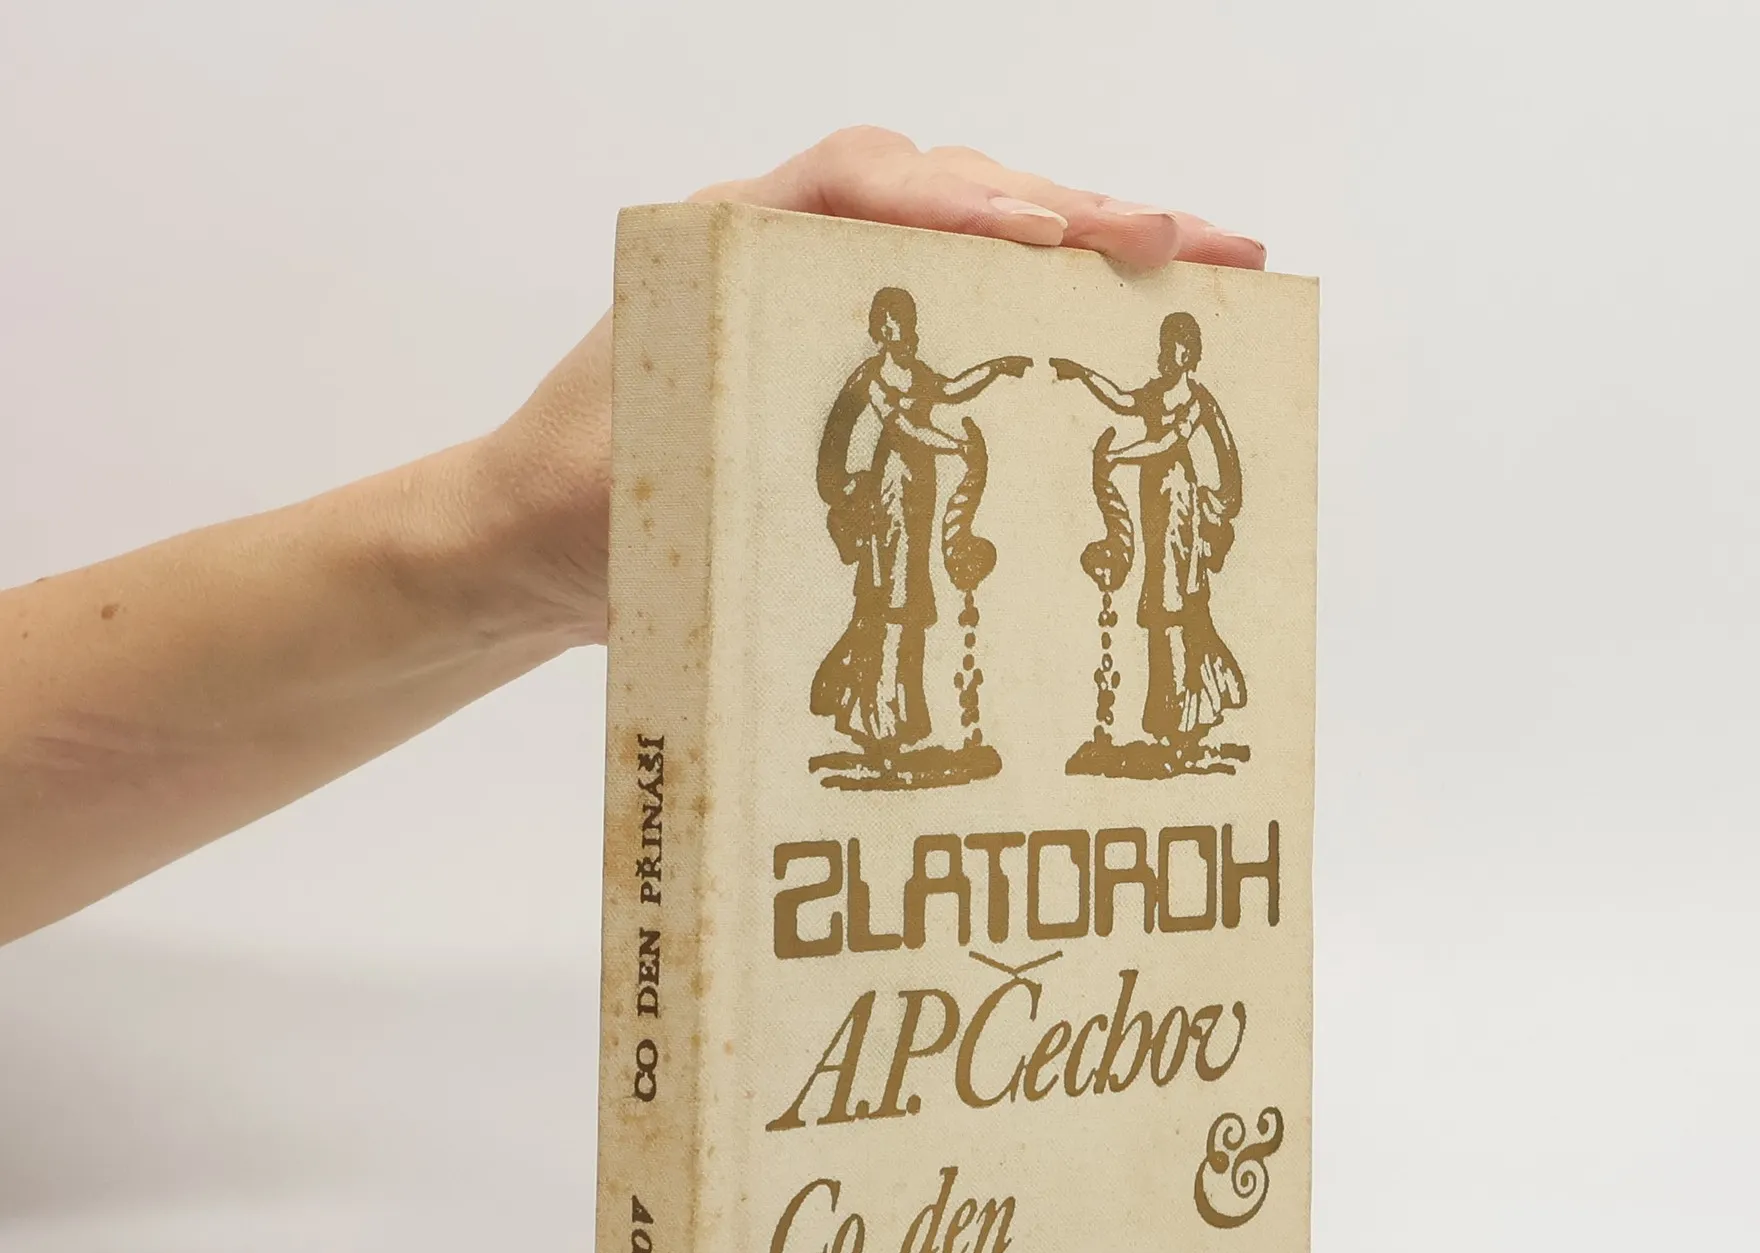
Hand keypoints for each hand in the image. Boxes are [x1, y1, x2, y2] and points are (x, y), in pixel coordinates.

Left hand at [473, 127, 1266, 650]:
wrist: (534, 538)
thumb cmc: (568, 509)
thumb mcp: (609, 489)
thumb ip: (685, 461)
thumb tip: (786, 469)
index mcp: (723, 250)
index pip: (850, 187)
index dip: (951, 204)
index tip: (1038, 239)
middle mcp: (787, 244)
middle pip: (947, 190)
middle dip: (1076, 211)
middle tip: (1192, 242)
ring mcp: (830, 287)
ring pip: (977, 229)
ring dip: (1091, 240)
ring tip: (1204, 259)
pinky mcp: (860, 342)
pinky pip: (970, 294)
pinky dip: (1052, 296)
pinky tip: (1128, 309)